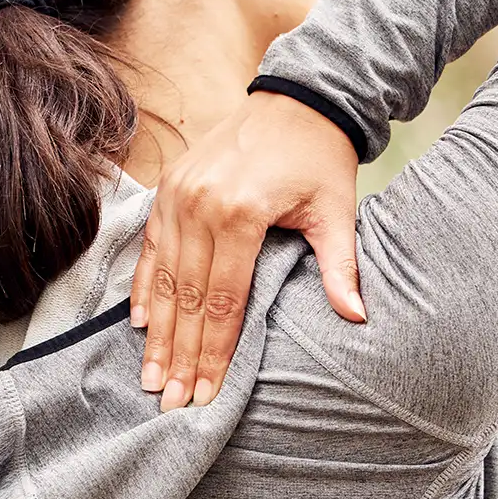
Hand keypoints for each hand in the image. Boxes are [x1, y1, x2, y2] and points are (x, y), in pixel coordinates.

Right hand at [130, 89, 364, 411]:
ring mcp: (177, 196)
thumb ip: (340, 266)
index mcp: (241, 213)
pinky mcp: (168, 189)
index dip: (213, 353)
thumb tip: (356, 318)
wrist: (296, 97)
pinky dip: (144, 288)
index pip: (223, 301)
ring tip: (152, 377)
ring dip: (157, 334)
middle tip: (171, 401)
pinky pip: (150, 249)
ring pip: (163, 279)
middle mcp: (200, 206)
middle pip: (186, 299)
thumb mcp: (337, 210)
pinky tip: (141, 326)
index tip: (206, 394)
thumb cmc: (320, 157)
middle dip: (179, 355)